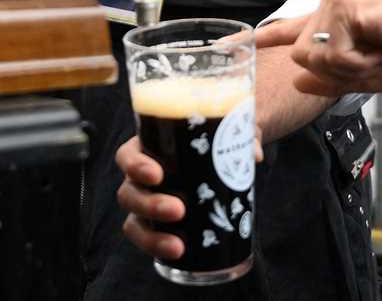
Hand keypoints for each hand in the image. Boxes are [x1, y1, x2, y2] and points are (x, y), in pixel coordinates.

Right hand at [116, 130, 265, 261]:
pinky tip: (178, 253)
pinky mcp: (157, 223)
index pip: (127, 156)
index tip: (157, 174)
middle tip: (178, 210)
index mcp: (149, 147)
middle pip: (129, 193)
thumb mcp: (231, 128)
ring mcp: (147, 201)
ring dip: (151, 236)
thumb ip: (243, 134)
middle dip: (150, 205)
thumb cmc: (219, 135)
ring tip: (178, 245)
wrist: (223, 153)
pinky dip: (158, 247)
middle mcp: (141, 176)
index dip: (135, 166)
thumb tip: (254, 155)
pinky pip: (148, 238)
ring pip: (134, 221)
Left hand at [254, 0, 381, 95]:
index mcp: (335, 23)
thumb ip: (333, 78)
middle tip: (376, 58)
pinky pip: (335, 54)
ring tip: (381, 50)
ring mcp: (337, 2)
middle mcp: (331, 6)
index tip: (230, 44)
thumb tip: (298, 81)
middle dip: (338, 71)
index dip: (260, 39)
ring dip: (353, 66)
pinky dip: (362, 60)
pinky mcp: (346, 6)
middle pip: (302, 56)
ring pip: (317, 57)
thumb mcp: (369, 75)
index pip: (289, 30)